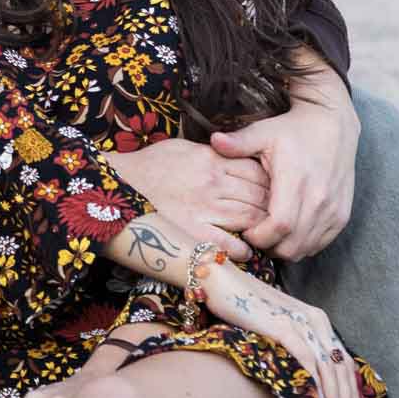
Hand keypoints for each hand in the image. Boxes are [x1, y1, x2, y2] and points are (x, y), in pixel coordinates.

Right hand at [105, 138, 268, 262]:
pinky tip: (245, 250)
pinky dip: (241, 249)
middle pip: (258, 194)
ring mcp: (204, 207)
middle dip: (272, 206)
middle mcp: (213, 182)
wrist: (120, 184)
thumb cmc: (150, 165)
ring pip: (249, 217)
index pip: (255, 170)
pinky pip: (226, 243)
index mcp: (212, 159)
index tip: (275, 191)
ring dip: (262, 227)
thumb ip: (210, 152)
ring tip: (266, 233)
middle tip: (278, 216)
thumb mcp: (182, 147)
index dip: (271, 182)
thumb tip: (232, 156)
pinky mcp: (192, 230)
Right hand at [205, 264, 362, 397]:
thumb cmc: (246, 306)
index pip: (344, 360)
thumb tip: (304, 377)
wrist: (222, 280)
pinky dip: (316, 385)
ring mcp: (301, 323)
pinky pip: (307, 361)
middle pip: (342, 367)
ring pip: (329, 368)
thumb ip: (295, 344)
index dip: (352, 390)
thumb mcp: (279, 325)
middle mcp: (316, 320)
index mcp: (318, 320)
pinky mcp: (284, 328)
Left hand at [207, 59, 358, 260]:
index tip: (247, 231)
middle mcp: (319, 199)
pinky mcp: (343, 215)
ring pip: (306, 249)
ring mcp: (333, 209)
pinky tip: (291, 232)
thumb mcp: (263, 132)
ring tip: (272, 234)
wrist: (333, 124)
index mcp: (296, 180)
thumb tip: (213, 141)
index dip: (260, 236)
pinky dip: (304, 245)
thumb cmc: (293, 129)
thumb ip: (239, 142)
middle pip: (291, 245)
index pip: (278, 226)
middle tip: (256, 236)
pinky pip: (321, 244)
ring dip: (286, 249)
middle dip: (269, 247)